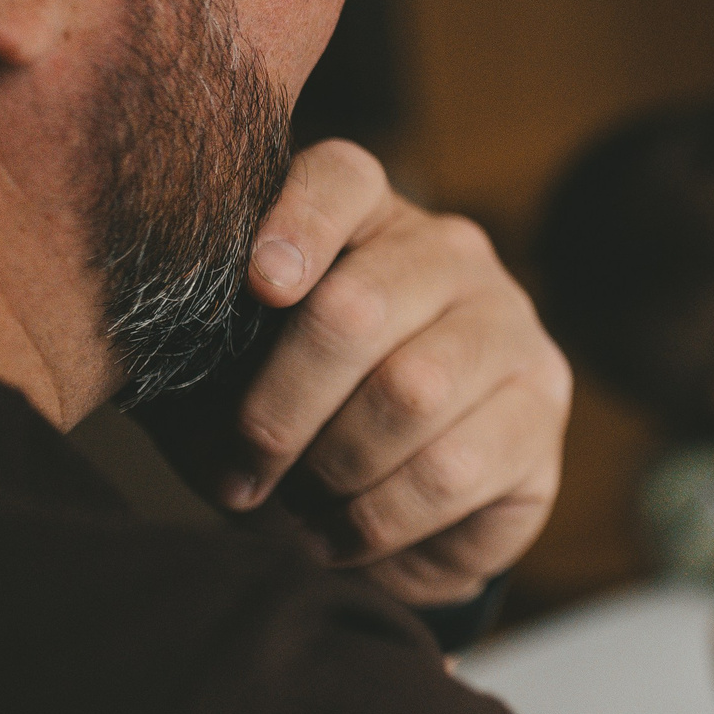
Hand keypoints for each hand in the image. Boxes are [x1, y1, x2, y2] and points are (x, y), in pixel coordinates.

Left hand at [225, 141, 569, 604]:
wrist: (380, 519)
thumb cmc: (292, 429)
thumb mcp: (226, 383)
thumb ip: (200, 353)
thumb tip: (170, 348)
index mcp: (366, 221)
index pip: (342, 178)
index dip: (297, 223)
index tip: (257, 289)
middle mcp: (451, 255)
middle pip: (359, 307)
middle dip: (281, 407)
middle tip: (241, 472)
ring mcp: (510, 327)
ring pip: (411, 393)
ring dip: (333, 469)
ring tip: (300, 507)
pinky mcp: (542, 408)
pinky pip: (451, 469)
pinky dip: (376, 518)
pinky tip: (346, 535)